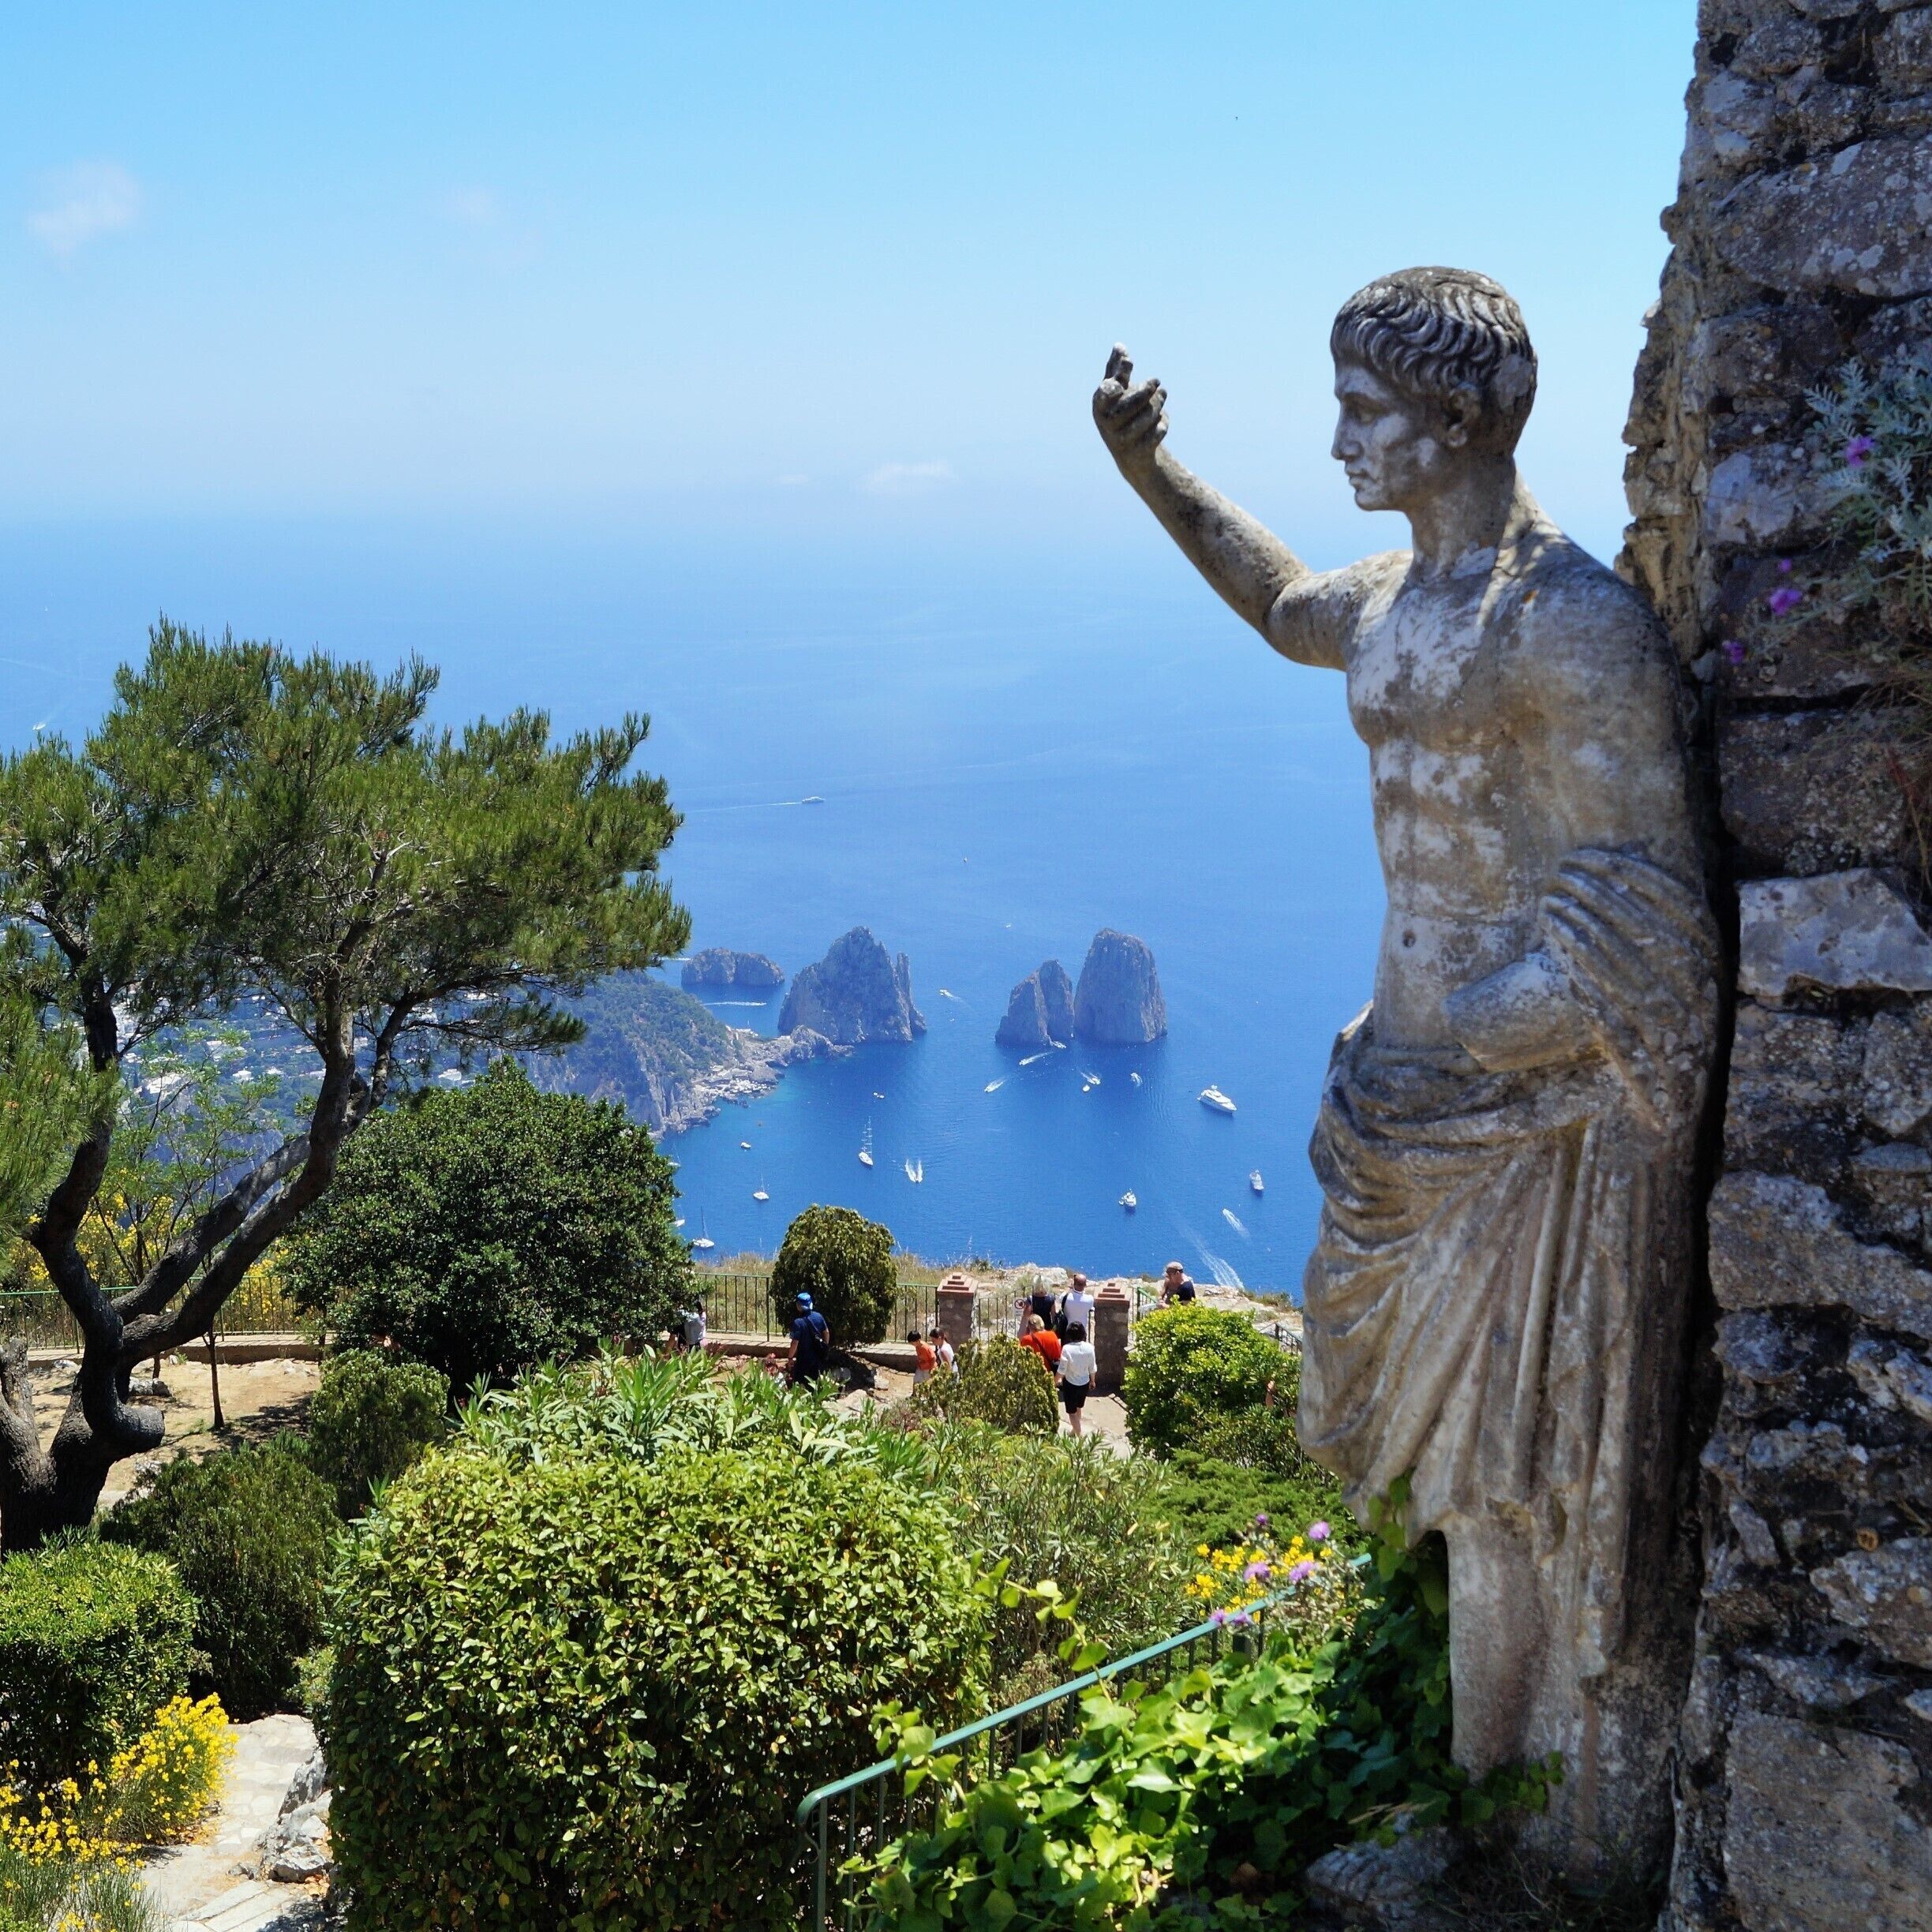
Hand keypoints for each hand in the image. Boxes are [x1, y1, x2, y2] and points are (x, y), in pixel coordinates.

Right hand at [1093, 344, 1167, 471]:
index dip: (1113, 386)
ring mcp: (1121, 439)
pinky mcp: (1138, 451)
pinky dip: (1163, 424)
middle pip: (1131, 402)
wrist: (1131, 455)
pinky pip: (1158, 430)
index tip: (1123, 378)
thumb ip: (1117, 370)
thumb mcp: (1118, 393)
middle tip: (1156, 381)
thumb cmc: (1122, 416)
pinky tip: (1160, 425)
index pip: (1105, 393)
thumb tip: (1119, 346)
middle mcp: (1106, 424)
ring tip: (1161, 399)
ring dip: (1158, 405)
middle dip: (1146, 390)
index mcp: (1100, 405)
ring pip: (1148, 415)